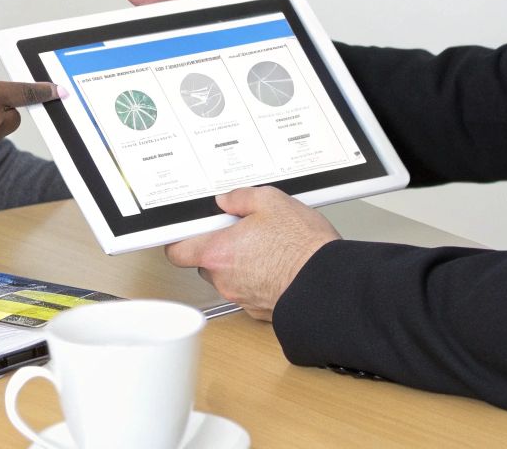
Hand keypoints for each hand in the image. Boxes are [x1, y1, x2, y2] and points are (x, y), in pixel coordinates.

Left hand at [165, 187, 339, 320]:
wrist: (329, 282)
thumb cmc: (303, 247)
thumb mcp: (272, 202)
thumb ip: (241, 197)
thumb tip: (227, 200)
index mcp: (218, 252)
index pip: (177, 251)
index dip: (180, 239)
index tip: (189, 230)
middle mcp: (224, 280)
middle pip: (205, 262)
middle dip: (220, 246)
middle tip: (242, 230)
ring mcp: (241, 297)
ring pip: (229, 276)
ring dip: (241, 262)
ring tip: (267, 246)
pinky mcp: (259, 309)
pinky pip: (249, 289)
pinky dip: (258, 278)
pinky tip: (277, 263)